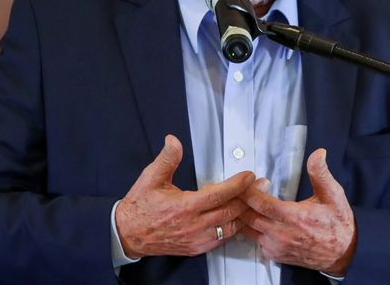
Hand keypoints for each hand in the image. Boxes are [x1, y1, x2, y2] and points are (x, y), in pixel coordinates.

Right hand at [115, 134, 254, 257]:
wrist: (128, 234)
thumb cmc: (140, 206)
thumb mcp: (151, 178)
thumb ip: (166, 159)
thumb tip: (173, 141)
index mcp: (185, 206)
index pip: (220, 195)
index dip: (238, 184)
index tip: (249, 176)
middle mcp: (193, 225)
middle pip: (230, 211)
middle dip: (248, 197)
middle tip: (261, 185)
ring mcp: (196, 239)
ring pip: (229, 227)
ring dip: (243, 214)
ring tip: (254, 201)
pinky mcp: (196, 248)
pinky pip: (221, 239)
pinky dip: (232, 228)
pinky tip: (236, 218)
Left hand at [240, 149, 356, 275]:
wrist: (344, 252)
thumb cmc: (338, 223)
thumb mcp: (333, 195)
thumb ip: (321, 173)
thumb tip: (318, 154)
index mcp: (295, 218)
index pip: (262, 204)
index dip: (249, 191)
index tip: (245, 180)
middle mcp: (283, 235)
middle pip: (249, 216)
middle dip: (242, 201)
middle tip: (240, 188)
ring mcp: (278, 247)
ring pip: (249, 230)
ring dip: (244, 215)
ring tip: (245, 201)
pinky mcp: (276, 255)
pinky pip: (255, 240)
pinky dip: (251, 229)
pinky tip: (256, 216)